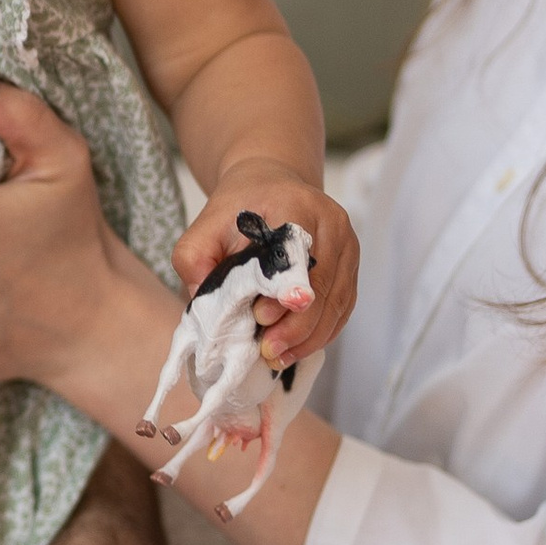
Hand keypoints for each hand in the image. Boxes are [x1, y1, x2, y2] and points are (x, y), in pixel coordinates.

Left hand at [173, 168, 357, 369]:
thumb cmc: (238, 211)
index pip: (297, 252)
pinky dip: (321, 333)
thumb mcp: (204, 226)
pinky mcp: (351, 266)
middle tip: (266, 349)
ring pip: (337, 302)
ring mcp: (348, 245)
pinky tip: (296, 349)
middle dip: (295, 325)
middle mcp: (331, 223)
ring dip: (309, 337)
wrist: (271, 187)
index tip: (261, 316)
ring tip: (278, 357)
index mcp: (296, 205)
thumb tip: (201, 298)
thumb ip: (194, 258)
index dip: (283, 289)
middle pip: (322, 284)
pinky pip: (343, 307)